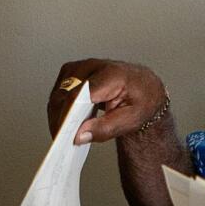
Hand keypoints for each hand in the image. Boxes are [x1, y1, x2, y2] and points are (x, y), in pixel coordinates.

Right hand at [47, 59, 168, 144]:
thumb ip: (105, 129)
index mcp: (112, 75)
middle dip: (61, 118)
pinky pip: (60, 89)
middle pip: (65, 93)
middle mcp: (95, 66)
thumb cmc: (142, 100)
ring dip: (59, 112)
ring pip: (59, 91)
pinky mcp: (76, 71)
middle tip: (65, 139)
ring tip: (68, 131)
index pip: (79, 95)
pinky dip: (61, 105)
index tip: (63, 133)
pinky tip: (70, 119)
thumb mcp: (131, 120)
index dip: (67, 116)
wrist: (146, 88)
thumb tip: (79, 135)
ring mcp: (83, 67)